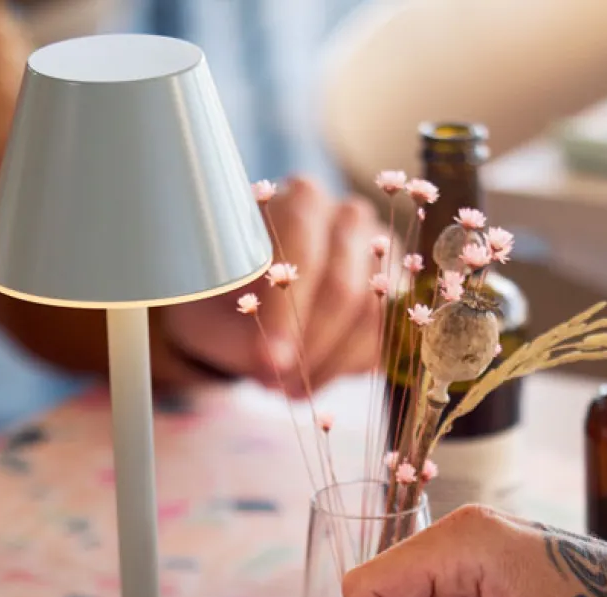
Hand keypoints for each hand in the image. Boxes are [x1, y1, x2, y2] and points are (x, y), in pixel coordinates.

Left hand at [162, 177, 379, 393]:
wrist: (249, 302)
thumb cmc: (224, 299)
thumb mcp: (212, 313)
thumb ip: (238, 335)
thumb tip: (273, 363)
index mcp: (301, 201)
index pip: (305, 249)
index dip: (288, 311)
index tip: (270, 359)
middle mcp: (349, 220)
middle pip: (344, 289)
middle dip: (308, 347)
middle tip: (273, 381)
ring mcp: (381, 258)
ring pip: (369, 320)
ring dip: (326, 364)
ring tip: (286, 385)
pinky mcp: (394, 297)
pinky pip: (382, 341)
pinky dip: (345, 370)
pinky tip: (310, 377)